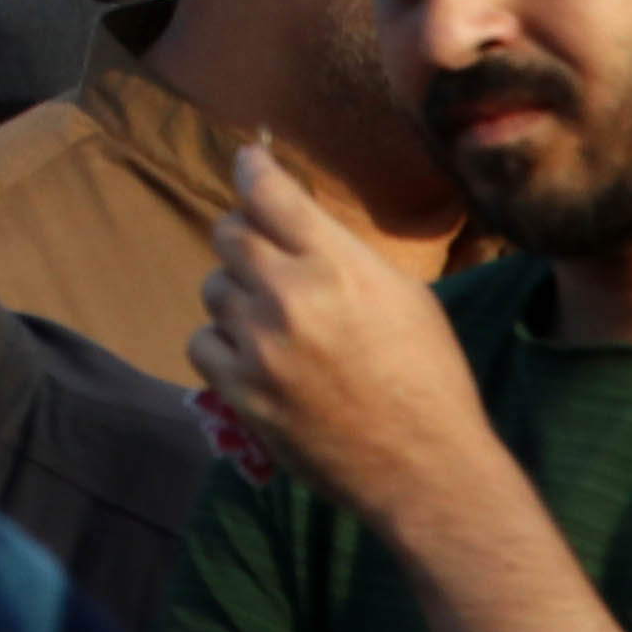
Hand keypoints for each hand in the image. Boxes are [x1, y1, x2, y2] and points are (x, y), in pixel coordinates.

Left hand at [193, 139, 500, 522]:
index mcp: (337, 264)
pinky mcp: (241, 392)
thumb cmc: (429, 376)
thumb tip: (296, 225)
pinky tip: (253, 354)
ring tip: (270, 316)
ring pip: (212, 288)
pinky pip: (202, 342)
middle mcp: (289, 296)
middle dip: (242, 234)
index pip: (269, 193)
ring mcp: (259, 347)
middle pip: (228, 234)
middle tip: (260, 250)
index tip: (248, 163)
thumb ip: (342, 253)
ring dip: (235, 293)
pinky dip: (222, 342)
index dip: (252, 169)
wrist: (426, 468)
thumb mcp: (403, 293)